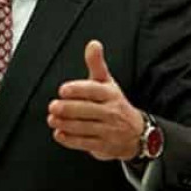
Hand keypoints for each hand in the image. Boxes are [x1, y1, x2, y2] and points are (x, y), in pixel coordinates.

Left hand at [47, 40, 143, 160]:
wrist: (138, 134)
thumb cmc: (115, 103)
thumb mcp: (107, 82)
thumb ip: (96, 64)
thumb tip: (93, 44)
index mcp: (110, 94)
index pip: (94, 90)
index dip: (78, 89)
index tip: (63, 89)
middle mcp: (111, 112)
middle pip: (88, 110)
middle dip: (69, 108)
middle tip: (53, 106)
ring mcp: (108, 130)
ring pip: (84, 127)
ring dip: (66, 124)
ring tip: (52, 119)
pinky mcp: (104, 146)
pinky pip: (85, 143)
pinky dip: (70, 139)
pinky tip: (59, 134)